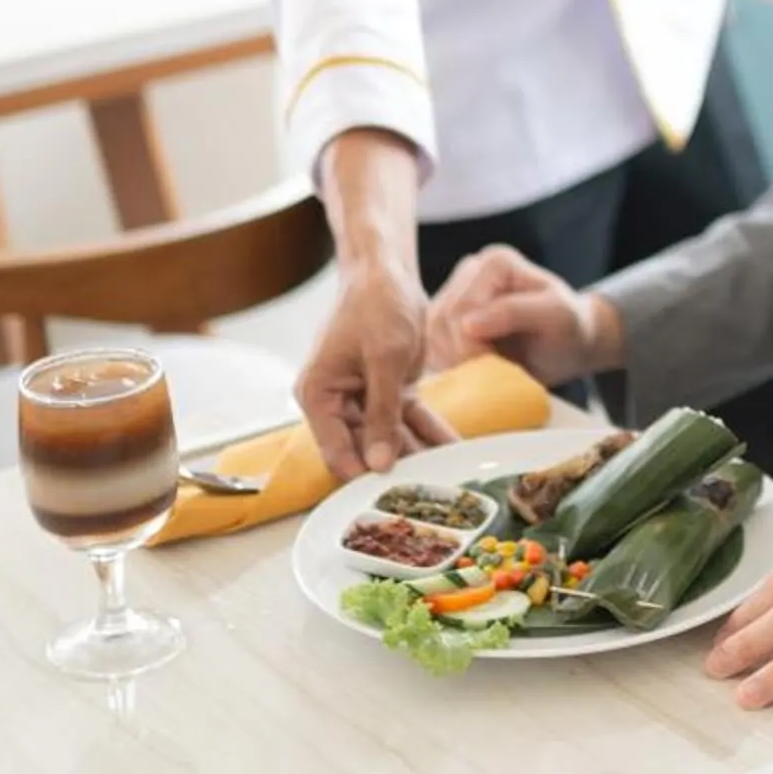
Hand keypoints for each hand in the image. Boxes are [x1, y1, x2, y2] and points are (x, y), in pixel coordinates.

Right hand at [295, 260, 457, 479]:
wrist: (388, 272)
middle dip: (397, 469)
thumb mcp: (385, 358)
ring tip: (449, 477)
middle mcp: (335, 404)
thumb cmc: (376, 304)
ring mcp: (362, 400)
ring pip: (391, 439)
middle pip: (364, 450)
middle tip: (429, 494)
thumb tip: (377, 463)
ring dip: (419, 454)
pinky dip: (430, 432)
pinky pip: (408, 420)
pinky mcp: (388, 392)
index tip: (391, 501)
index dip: (362, 477)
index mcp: (318, 395)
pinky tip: (454, 450)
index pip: (336, 451)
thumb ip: (381, 413)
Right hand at [424, 244, 606, 387]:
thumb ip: (515, 313)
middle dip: (462, 354)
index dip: (471, 344)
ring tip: (485, 373)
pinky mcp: (447, 319)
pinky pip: (430, 344)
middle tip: (490, 374)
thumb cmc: (570, 329)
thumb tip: (468, 324)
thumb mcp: (557, 317)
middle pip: (442, 319)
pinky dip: (446, 364)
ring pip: (431, 333)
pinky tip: (472, 372)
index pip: (463, 306)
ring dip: (452, 361)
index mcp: (496, 262)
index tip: (496, 367)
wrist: (569, 346)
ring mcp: (455, 293)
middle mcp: (470, 270)